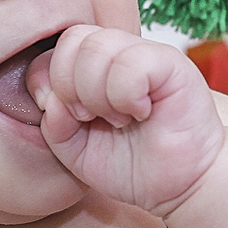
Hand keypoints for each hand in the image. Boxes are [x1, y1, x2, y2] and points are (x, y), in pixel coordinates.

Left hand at [25, 25, 225, 216]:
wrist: (181, 187)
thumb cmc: (131, 165)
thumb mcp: (75, 151)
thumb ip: (54, 125)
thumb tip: (49, 100)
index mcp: (92, 65)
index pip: (55, 46)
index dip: (46, 80)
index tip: (66, 115)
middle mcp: (119, 52)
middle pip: (73, 40)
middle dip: (70, 86)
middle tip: (90, 117)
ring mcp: (146, 54)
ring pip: (98, 46)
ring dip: (97, 93)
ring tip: (117, 118)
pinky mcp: (172, 65)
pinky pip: (132, 62)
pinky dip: (125, 95)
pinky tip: (139, 113)